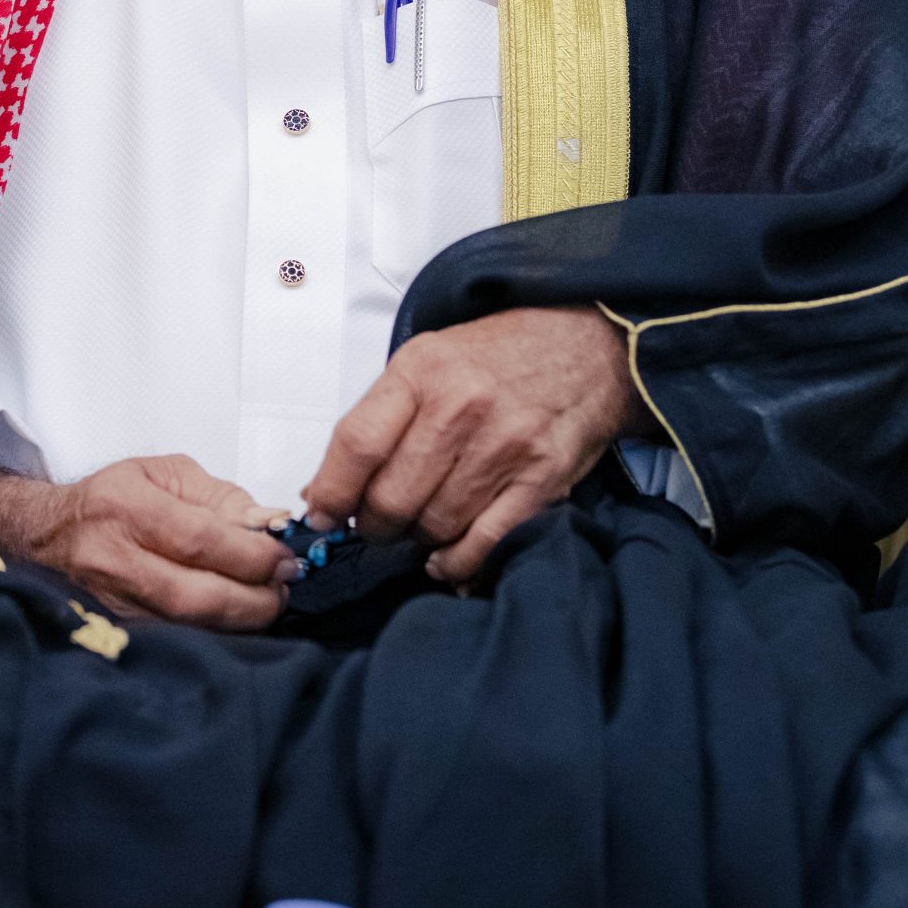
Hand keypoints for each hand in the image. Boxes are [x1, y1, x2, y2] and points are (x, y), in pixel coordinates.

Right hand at [0, 453, 297, 630]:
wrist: (46, 534)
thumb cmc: (113, 498)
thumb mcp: (166, 474)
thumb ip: (222, 498)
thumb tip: (270, 525)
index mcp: (127, 507)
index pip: (200, 540)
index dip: (251, 556)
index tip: (284, 558)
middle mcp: (112, 558)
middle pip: (195, 595)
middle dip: (253, 598)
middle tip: (283, 588)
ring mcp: (110, 602)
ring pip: (186, 626)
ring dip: (239, 621)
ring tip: (266, 603)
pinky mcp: (114, 630)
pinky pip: (173, 640)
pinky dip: (213, 634)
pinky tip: (234, 620)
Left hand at [302, 306, 650, 583]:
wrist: (584, 346)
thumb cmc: (497, 357)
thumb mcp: (428, 361)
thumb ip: (378, 420)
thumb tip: (325, 491)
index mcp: (423, 370)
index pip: (358, 445)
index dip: (332, 492)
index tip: (323, 515)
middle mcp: (462, 406)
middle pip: (393, 497)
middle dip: (375, 525)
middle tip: (378, 524)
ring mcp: (505, 444)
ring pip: (435, 524)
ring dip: (418, 539)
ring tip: (419, 527)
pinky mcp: (542, 478)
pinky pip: (485, 541)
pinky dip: (458, 561)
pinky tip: (446, 556)